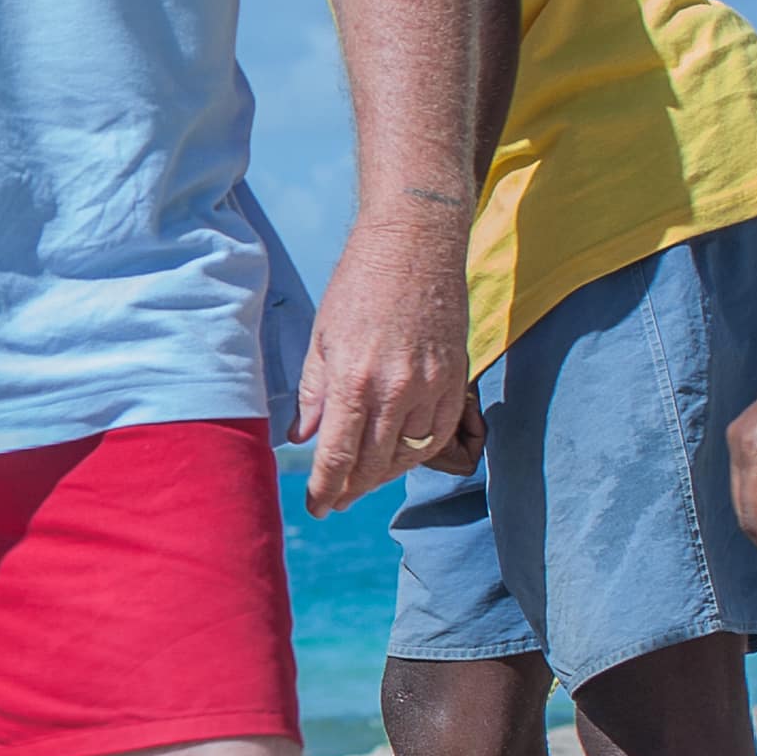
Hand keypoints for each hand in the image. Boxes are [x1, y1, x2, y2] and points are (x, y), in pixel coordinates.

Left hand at [292, 195, 484, 511]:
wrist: (414, 247)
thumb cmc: (359, 286)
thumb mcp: (321, 338)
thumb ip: (314, 393)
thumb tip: (302, 438)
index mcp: (353, 381)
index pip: (338, 456)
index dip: (326, 489)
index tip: (317, 508)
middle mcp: (396, 391)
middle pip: (373, 463)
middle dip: (352, 489)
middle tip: (335, 501)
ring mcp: (431, 387)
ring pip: (408, 455)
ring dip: (383, 476)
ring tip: (362, 483)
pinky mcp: (455, 379)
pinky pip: (437, 434)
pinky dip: (416, 453)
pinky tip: (398, 457)